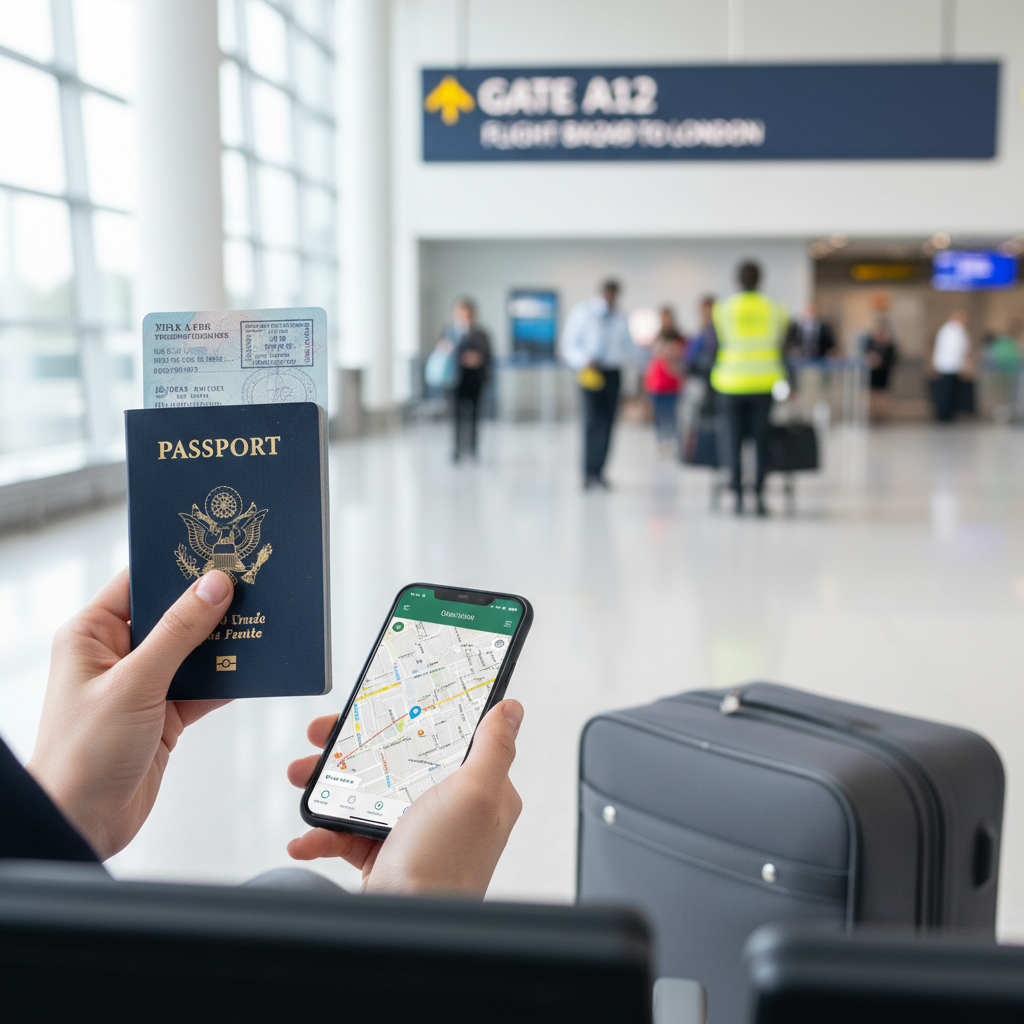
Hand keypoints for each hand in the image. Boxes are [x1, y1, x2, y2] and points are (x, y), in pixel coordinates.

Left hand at [27, 568, 234, 859]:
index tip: (219, 553)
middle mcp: (116, 653)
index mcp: (92, 634)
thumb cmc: (81, 757)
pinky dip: (228, 678)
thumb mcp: (134, 685)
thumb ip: (178, 633)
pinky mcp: (165, 712)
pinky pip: (204, 684)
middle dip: (211, 604)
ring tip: (260, 623)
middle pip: (173, 614)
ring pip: (194, 649)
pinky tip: (254, 668)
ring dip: (224, 642)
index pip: (139, 582)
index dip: (177, 566)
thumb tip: (213, 586)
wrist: (82, 825)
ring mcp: (143, 683)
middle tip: (252, 585)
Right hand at [286, 700, 523, 897]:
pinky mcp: (386, 858)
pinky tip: (305, 839)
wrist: (406, 934)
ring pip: (368, 794)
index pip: (445, 736)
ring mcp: (415, 833)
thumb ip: (493, 748)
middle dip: (353, 749)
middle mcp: (449, 810)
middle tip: (321, 739)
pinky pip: (349, 836)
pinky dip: (323, 835)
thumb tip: (511, 709)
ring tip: (301, 778)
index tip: (377, 704)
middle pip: (397, 760)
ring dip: (329, 786)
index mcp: (479, 791)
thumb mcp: (474, 794)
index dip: (411, 715)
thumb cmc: (446, 866)